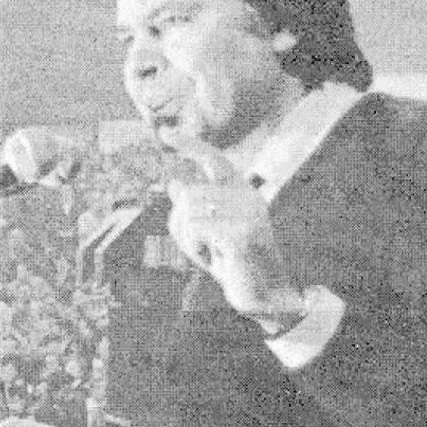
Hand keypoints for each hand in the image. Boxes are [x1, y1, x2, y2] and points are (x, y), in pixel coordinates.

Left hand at [165, 140, 304, 332]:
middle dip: (181, 223)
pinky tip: (213, 258)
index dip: (188, 144)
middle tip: (201, 246)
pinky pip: (195, 228)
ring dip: (188, 237)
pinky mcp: (243, 232)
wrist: (262, 295)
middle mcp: (248, 195)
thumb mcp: (204, 235)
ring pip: (188, 208)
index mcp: (242, 192)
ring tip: (210, 252)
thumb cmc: (232, 264)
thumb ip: (190, 210)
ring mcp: (248, 212)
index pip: (214, 159)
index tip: (163, 131)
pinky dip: (194, 247)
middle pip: (188, 192)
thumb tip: (173, 183)